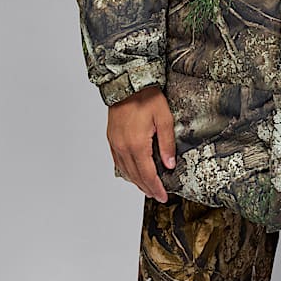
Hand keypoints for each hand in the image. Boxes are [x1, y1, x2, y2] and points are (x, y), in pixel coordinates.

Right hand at [107, 85, 176, 201]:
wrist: (127, 83)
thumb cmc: (146, 97)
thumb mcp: (164, 118)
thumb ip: (167, 143)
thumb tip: (169, 164)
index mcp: (137, 145)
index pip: (147, 174)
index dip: (156, 188)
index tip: (163, 196)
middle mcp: (123, 147)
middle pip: (135, 176)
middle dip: (147, 188)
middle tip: (157, 195)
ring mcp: (115, 143)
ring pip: (125, 171)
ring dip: (136, 182)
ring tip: (147, 187)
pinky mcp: (111, 138)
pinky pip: (118, 161)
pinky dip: (126, 171)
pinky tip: (133, 173)